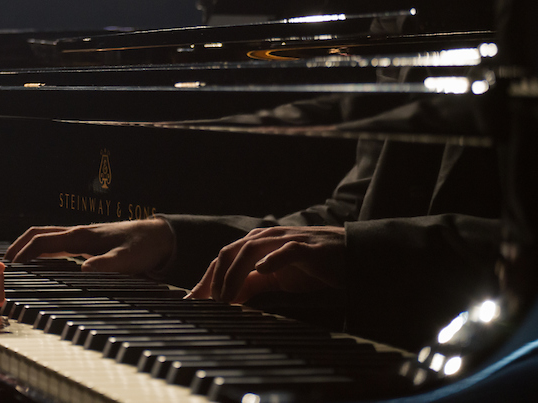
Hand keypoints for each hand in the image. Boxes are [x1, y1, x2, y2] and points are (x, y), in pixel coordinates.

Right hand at [5, 219, 174, 273]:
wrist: (159, 236)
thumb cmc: (143, 247)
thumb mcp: (127, 259)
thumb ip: (107, 265)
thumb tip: (83, 271)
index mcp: (81, 236)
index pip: (42, 241)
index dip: (23, 253)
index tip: (9, 266)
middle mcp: (77, 233)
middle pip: (38, 234)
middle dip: (18, 246)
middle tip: (4, 264)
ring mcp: (81, 236)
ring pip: (46, 236)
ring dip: (28, 247)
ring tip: (16, 264)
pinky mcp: (86, 242)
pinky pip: (56, 243)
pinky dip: (41, 250)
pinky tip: (40, 263)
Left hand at [188, 225, 345, 304]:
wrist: (352, 254)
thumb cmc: (314, 268)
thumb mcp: (279, 280)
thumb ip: (254, 286)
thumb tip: (229, 302)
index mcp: (257, 247)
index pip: (223, 259)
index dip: (207, 279)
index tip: (192, 301)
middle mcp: (267, 240)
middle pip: (230, 252)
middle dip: (215, 278)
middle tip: (210, 304)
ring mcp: (286, 241)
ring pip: (251, 250)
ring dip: (235, 273)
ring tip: (227, 297)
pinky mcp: (307, 248)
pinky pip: (287, 250)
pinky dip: (272, 259)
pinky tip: (262, 270)